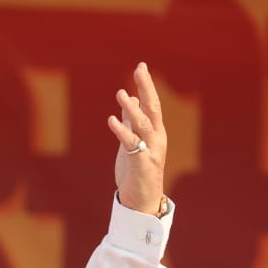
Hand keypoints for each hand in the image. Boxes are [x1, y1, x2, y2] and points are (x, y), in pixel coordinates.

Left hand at [107, 62, 166, 215]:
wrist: (141, 201)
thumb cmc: (137, 171)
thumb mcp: (133, 142)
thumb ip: (132, 122)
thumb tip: (130, 100)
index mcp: (155, 133)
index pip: (152, 104)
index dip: (146, 85)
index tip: (141, 66)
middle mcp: (156, 139)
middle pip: (153, 109)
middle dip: (146, 88)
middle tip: (139, 69)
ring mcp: (150, 151)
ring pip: (143, 125)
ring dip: (132, 108)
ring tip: (121, 94)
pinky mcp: (141, 164)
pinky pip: (131, 144)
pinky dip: (122, 131)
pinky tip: (111, 119)